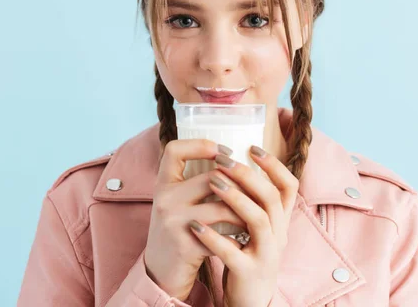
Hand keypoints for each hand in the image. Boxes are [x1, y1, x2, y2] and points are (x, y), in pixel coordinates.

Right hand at [144, 139, 245, 300]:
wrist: (161, 272)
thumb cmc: (178, 231)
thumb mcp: (176, 203)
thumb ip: (194, 184)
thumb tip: (232, 161)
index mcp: (163, 185)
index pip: (174, 150)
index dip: (201, 145)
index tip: (224, 151)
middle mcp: (165, 200)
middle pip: (211, 178)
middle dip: (239, 184)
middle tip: (255, 190)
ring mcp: (174, 223)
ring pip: (222, 206)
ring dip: (245, 211)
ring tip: (257, 213)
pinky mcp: (186, 246)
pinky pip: (223, 234)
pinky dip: (238, 235)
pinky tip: (247, 236)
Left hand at [188, 145, 299, 306]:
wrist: (251, 301)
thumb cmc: (250, 256)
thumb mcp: (259, 229)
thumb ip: (254, 202)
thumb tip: (236, 167)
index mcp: (281, 221)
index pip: (290, 186)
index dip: (274, 165)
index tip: (252, 146)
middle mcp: (279, 235)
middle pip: (272, 197)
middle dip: (248, 175)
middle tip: (224, 160)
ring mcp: (267, 254)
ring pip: (258, 220)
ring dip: (235, 198)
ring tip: (212, 182)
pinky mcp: (249, 273)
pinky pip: (233, 252)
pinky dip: (215, 237)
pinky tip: (195, 225)